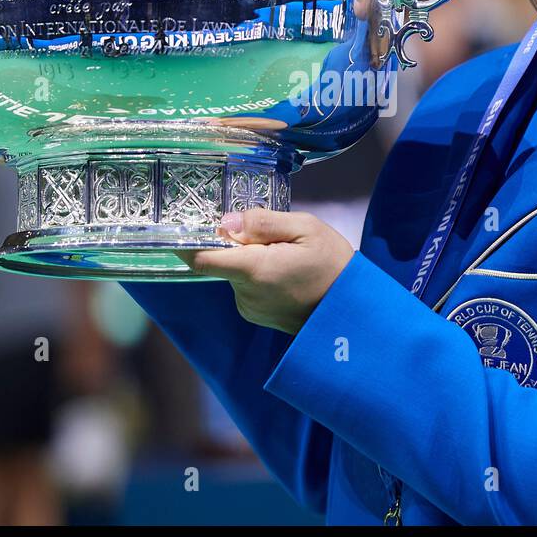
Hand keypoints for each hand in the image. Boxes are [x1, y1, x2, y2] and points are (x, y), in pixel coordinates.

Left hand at [176, 208, 354, 335]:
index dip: (186, 241)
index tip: (185, 224)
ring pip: (234, 271)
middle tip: (271, 234)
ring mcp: (249, 307)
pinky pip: (245, 286)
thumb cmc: (333, 265)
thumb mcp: (307, 229)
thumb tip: (227, 222)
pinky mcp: (256, 314)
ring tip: (286, 254)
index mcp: (254, 270)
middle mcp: (244, 293)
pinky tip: (285, 271)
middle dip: (237, 243)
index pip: (201, 258)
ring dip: (250, 258)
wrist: (352, 311)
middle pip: (221, 259)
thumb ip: (264, 223)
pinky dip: (257, 274)